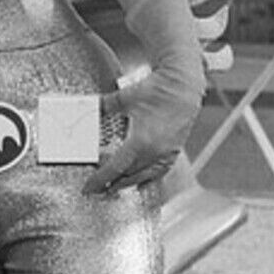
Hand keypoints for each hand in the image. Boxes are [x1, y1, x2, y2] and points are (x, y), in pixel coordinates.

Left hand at [83, 70, 201, 194]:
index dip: (100, 180)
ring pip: (145, 176)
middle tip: (99, 189)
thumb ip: (104, 106)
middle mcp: (155, 152)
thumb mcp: (124, 98)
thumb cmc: (158, 90)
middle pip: (129, 176)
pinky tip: (143, 180)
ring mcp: (166, 152)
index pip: (115, 168)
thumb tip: (90, 110)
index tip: (90, 187)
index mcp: (140, 142)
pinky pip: (160, 171)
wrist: (183, 84)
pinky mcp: (174, 149)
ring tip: (116, 187)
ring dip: (130, 183)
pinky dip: (149, 177)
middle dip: (112, 184)